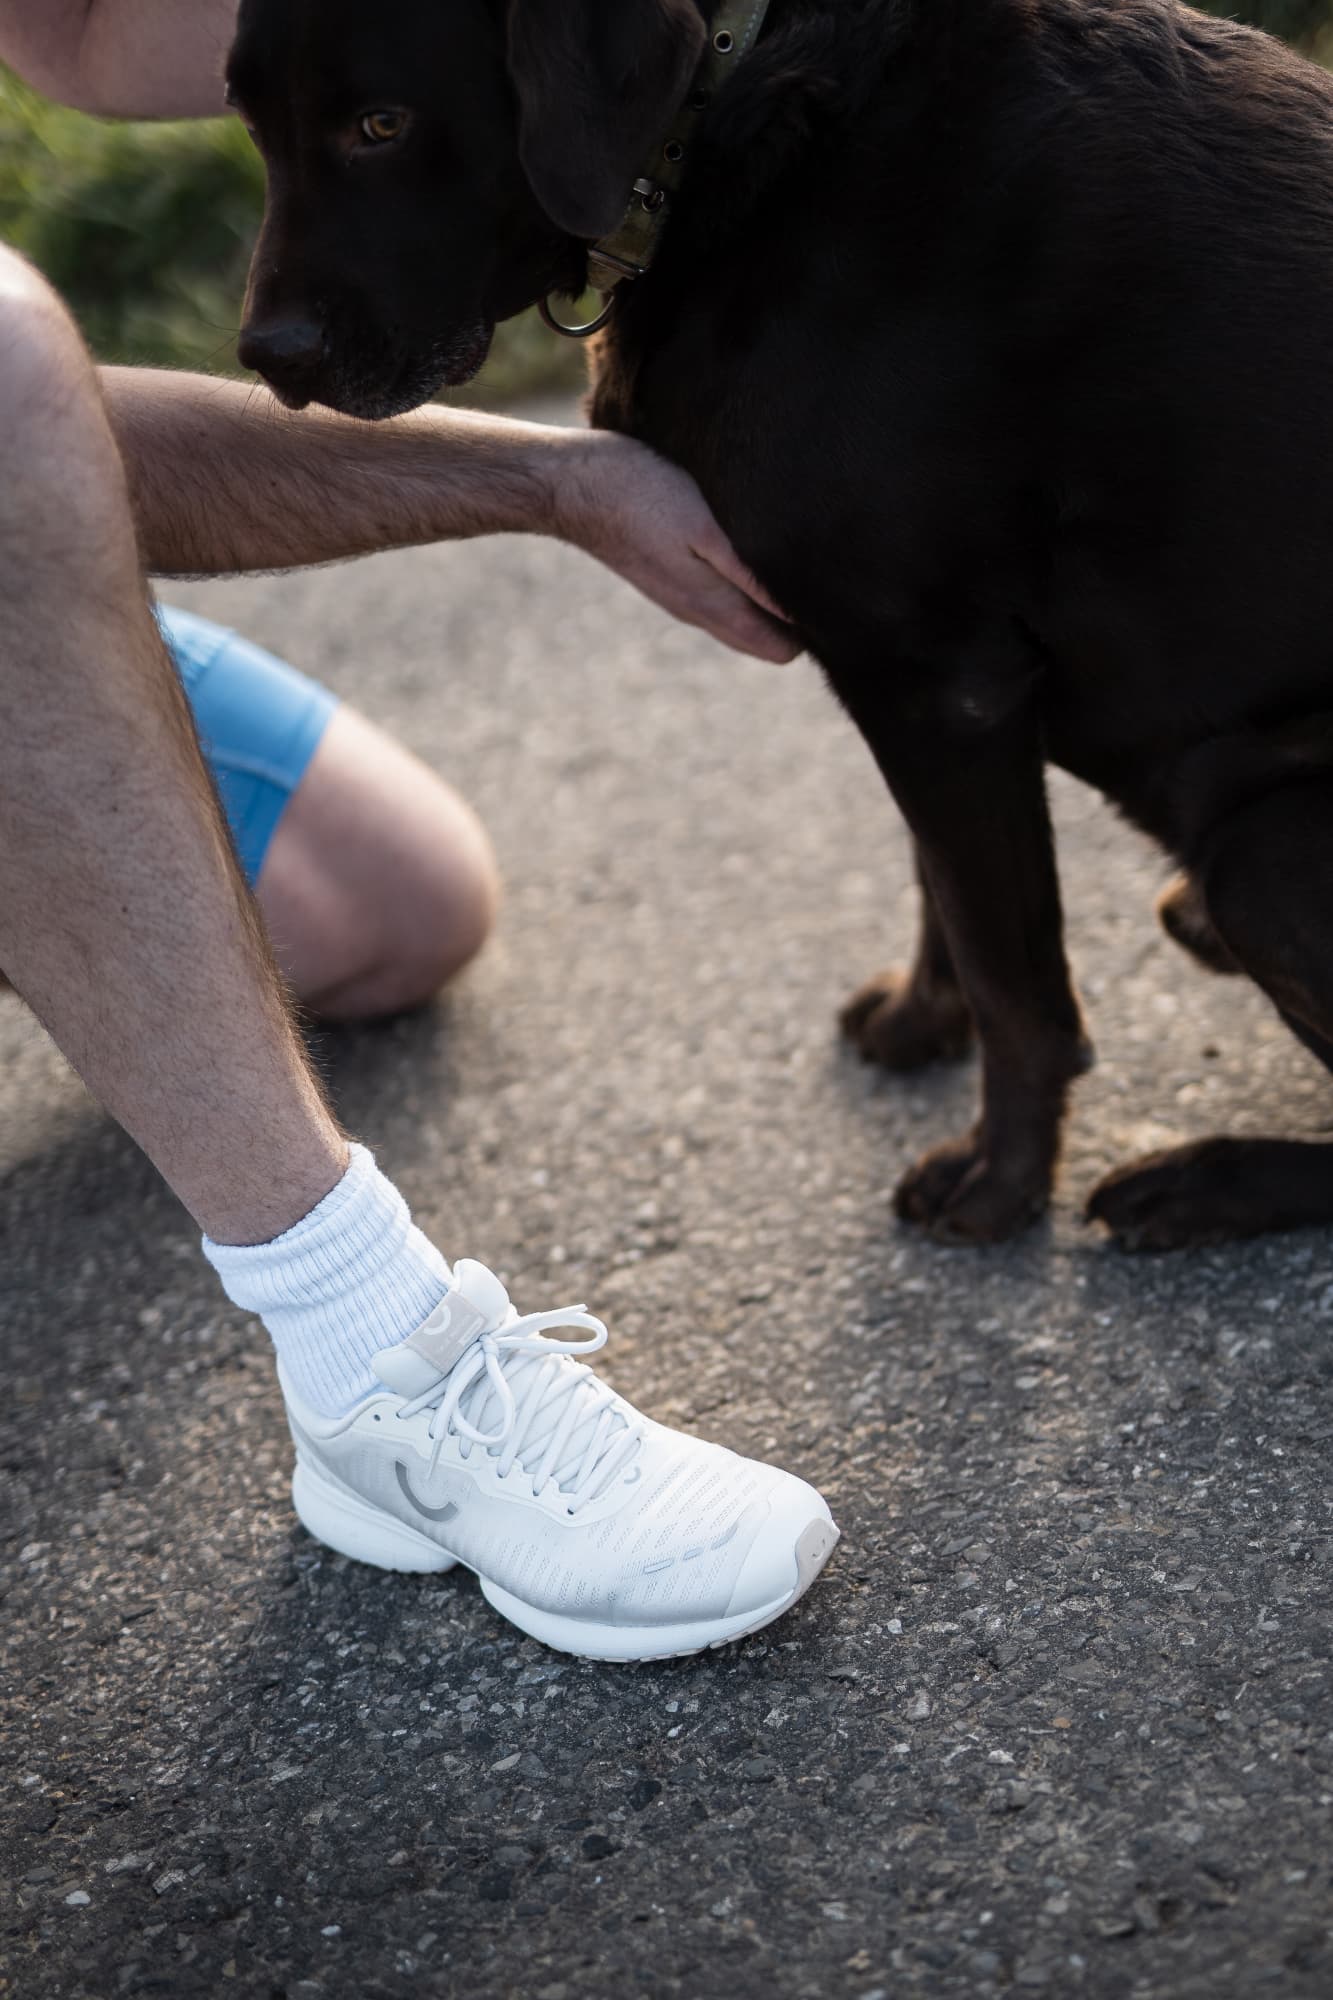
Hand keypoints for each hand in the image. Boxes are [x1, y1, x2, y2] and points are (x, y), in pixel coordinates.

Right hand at [552, 430, 799, 663]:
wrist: (574, 484)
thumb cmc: (641, 494)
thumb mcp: (703, 528)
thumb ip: (749, 573)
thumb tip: (798, 611)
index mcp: (714, 607)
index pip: (784, 648)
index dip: (811, 626)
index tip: (828, 589)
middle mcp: (701, 612)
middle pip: (768, 638)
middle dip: (797, 617)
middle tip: (818, 569)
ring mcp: (684, 595)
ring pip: (745, 616)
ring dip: (770, 597)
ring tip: (789, 553)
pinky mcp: (671, 575)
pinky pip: (722, 593)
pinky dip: (744, 581)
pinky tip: (748, 544)